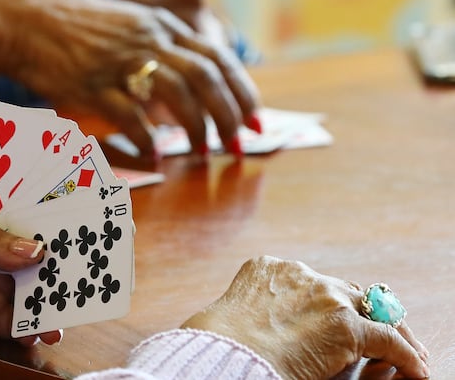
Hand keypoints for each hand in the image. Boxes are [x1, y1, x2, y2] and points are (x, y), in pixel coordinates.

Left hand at [0, 203, 59, 361]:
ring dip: (47, 297)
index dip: (42, 217)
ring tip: (69, 305)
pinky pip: (13, 322)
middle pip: (26, 254)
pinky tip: (44, 330)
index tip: (74, 219)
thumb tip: (33, 248)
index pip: (13, 214)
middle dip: (53, 260)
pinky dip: (31, 327)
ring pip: (25, 289)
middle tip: (83, 267)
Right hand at [3, 0, 259, 157]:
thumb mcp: (125, 23)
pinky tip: (155, 157)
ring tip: (200, 152)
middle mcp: (147, 39)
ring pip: (178, 94)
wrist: (24, 20)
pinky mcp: (93, 83)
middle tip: (236, 144)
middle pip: (206, 77)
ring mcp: (121, 60)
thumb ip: (157, 44)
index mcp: (159, 24)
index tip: (255, 118)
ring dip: (196, 128)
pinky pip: (132, 116)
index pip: (217, 55)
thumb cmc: (72, 25)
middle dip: (228, 114)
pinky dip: (148, 139)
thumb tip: (188, 78)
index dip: (242, 89)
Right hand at [182, 256, 429, 378]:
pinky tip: (415, 368)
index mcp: (267, 267)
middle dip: (362, 313)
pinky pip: (387, 338)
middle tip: (381, 335)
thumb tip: (273, 330)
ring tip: (407, 353)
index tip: (333, 319)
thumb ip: (261, 309)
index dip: (328, 304)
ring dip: (389, 331)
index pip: (311, 283)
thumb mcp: (237, 313)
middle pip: (345, 290)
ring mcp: (324, 294)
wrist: (225, 352)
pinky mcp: (346, 324)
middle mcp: (299, 273)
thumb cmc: (219, 343)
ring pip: (372, 309)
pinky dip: (405, 354)